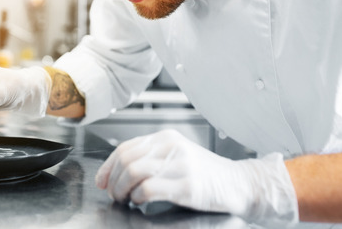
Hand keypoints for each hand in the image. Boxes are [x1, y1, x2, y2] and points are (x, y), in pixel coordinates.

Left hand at [95, 129, 298, 227]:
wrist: (239, 183)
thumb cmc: (205, 174)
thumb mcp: (176, 157)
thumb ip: (151, 159)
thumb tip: (115, 173)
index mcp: (166, 138)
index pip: (125, 147)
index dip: (108, 167)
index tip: (102, 181)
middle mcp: (171, 146)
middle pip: (126, 159)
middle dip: (113, 181)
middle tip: (115, 195)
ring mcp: (180, 164)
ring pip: (133, 172)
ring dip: (122, 190)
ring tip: (126, 200)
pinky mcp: (187, 185)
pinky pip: (149, 189)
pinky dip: (138, 198)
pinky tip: (142, 203)